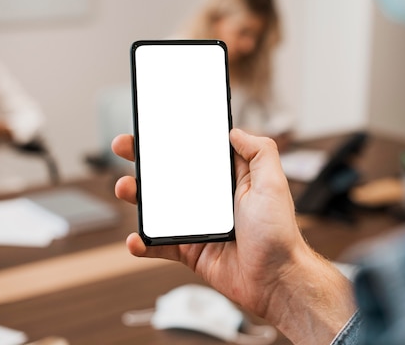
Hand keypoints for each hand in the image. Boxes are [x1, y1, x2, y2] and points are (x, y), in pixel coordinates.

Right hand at [112, 129, 355, 342]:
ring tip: (125, 188)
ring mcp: (198, 225)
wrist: (276, 279)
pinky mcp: (190, 252)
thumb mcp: (273, 182)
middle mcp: (211, 200)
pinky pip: (159, 246)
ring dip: (136, 196)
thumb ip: (259, 151)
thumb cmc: (278, 233)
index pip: (197, 153)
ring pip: (158, 208)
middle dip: (145, 160)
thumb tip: (235, 131)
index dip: (175, 139)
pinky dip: (143, 243)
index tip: (154, 126)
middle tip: (125, 147)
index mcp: (230, 180)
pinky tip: (136, 239)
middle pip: (170, 175)